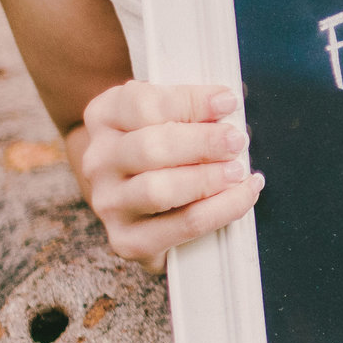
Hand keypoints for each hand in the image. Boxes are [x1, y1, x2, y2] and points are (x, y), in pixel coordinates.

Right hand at [71, 81, 261, 271]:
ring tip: (239, 171)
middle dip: (203, 143)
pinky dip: (221, 210)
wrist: (142, 205)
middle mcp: (98, 160)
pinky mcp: (127, 240)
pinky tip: (243, 195)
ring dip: (208, 179)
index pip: (142, 104)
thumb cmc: (165, 149)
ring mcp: (108, 202)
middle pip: (150, 147)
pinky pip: (183, 225)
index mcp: (105, 117)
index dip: (190, 102)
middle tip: (236, 141)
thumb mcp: (169, 115)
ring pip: (160, 190)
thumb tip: (225, 103)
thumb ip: (191, 107)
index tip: (227, 102)